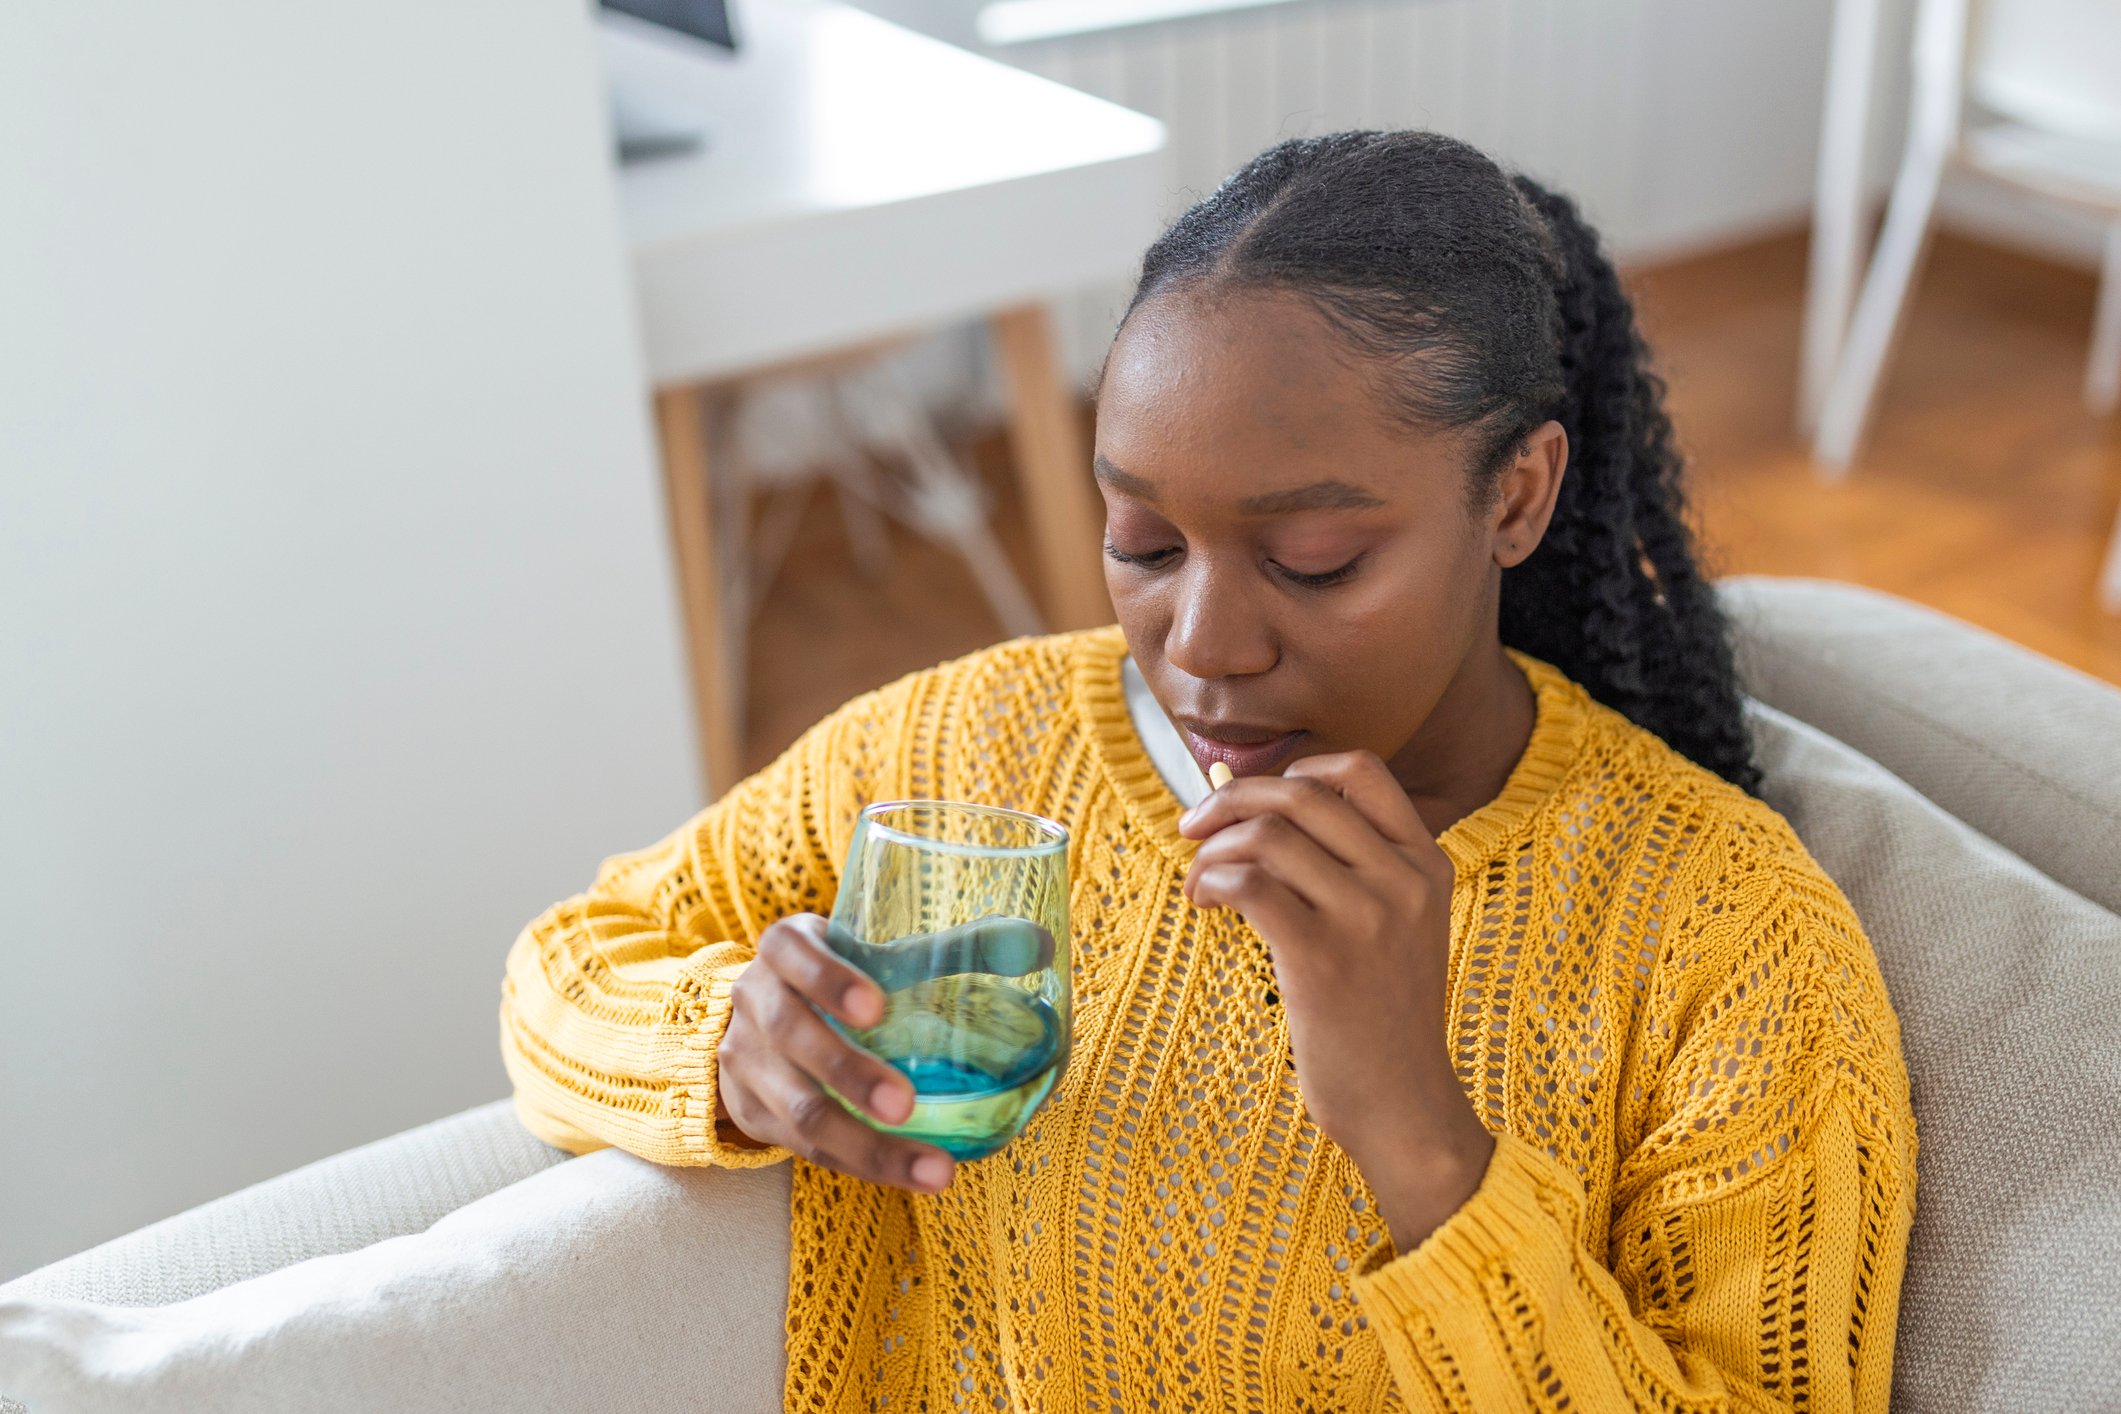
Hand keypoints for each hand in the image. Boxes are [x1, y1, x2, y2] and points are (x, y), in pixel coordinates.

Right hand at [717, 913, 956, 1194]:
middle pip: (791, 1037)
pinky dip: (861, 1164)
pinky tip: (911, 1177)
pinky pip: (808, 1150)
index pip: (791, 953)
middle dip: (848, 1074)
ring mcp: (746, 1064)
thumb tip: (1042, 944)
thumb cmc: (841, 978)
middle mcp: (754, 1003)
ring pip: (799, 1112)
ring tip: (933, 1170)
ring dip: (866, 1146)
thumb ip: (957, 948)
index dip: (827, 979)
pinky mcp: (754, 1116)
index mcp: (784, 950)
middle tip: (904, 1104)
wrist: (760, 1024)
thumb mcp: (880, 952)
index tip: (876, 1006)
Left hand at [1178, 751, 1494, 1251]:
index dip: (1295, 768)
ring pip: (1266, 835)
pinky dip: (1212, 882)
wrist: (1406, 1106)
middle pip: (1300, 794)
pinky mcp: (1323, 957)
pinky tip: (1205, 904)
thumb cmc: (1383, 1020)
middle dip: (1229, 800)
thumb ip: (1355, 872)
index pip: (1362, 771)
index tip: (1253, 799)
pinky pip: (1249, 884)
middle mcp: (1403, 879)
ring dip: (1212, 851)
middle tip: (1192, 828)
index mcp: (1425, 863)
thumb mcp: (1399, 929)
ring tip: (1199, 885)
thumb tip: (1258, 815)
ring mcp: (1367, 916)